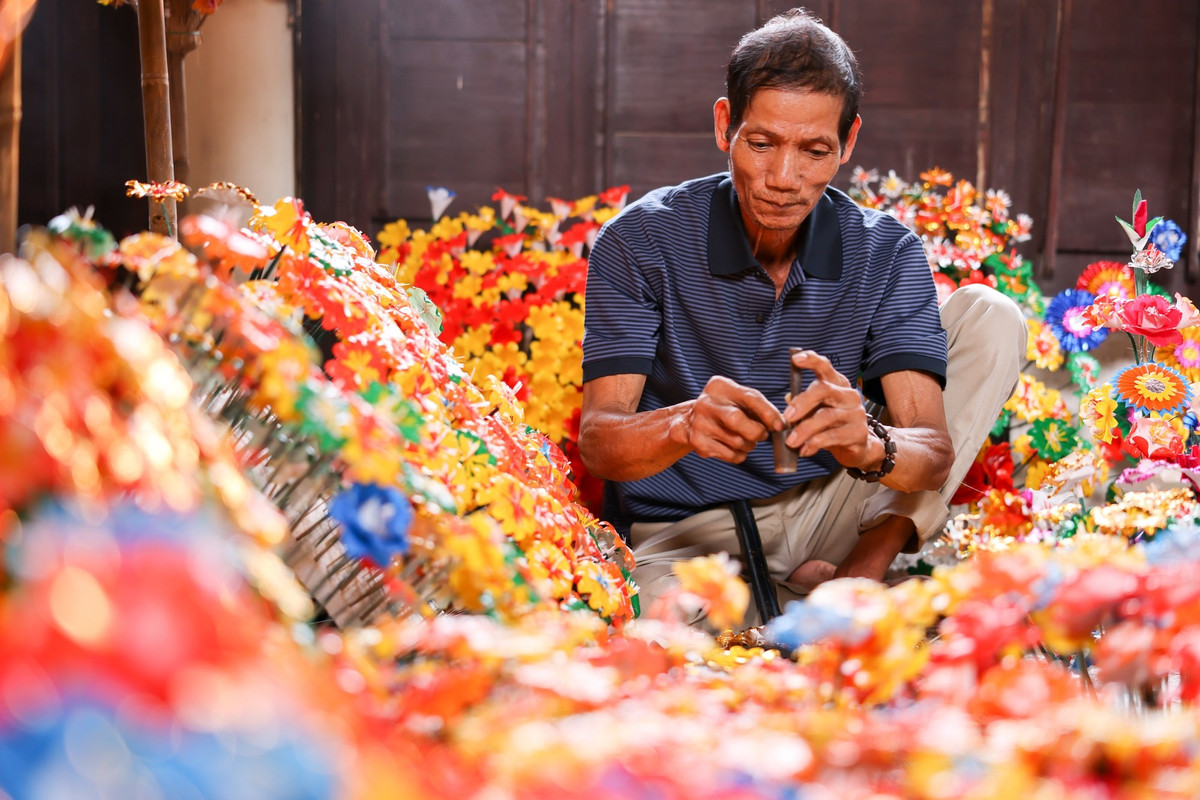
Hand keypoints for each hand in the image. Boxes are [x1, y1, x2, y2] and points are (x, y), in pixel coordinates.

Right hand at [676, 375, 784, 462]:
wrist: (690, 421)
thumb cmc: (725, 408)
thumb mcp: (739, 399)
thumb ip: (761, 407)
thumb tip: (782, 424)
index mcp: (719, 386)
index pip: (749, 397)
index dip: (768, 413)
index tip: (780, 425)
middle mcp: (706, 403)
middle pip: (736, 420)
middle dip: (756, 431)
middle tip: (762, 434)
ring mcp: (700, 424)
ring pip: (736, 441)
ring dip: (749, 444)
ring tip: (746, 439)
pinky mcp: (698, 443)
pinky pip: (730, 455)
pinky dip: (740, 454)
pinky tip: (734, 446)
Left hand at [783, 350, 878, 470]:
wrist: (857, 447)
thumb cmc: (831, 425)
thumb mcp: (815, 412)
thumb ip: (801, 404)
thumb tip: (787, 398)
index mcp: (837, 384)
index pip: (825, 367)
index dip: (811, 361)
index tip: (795, 359)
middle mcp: (849, 395)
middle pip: (824, 390)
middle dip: (802, 402)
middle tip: (787, 417)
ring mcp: (856, 413)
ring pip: (826, 416)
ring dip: (804, 429)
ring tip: (791, 441)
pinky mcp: (858, 433)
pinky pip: (832, 436)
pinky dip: (814, 444)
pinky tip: (804, 450)